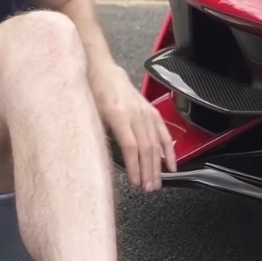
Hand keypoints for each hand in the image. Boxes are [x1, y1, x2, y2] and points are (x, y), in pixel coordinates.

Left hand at [89, 60, 177, 191]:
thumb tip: (104, 161)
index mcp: (118, 115)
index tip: (135, 182)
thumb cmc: (94, 94)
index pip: (130, 146)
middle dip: (148, 171)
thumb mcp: (90, 115)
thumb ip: (100, 136)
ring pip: (156, 143)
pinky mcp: (152, 112)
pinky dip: (169, 150)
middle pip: (146, 147)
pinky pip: (164, 134)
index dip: (134, 166)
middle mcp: (135, 114)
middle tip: (148, 188)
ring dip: (158, 166)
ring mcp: (146, 113)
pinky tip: (171, 165)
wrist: (104, 72)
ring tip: (156, 183)